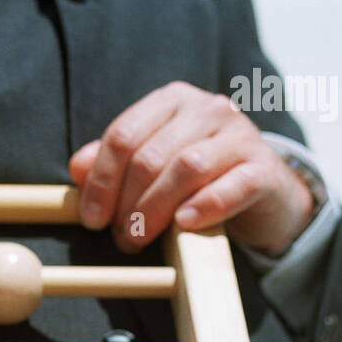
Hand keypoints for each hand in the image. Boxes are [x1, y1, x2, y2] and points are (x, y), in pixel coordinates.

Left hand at [69, 81, 315, 256]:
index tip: (91, 218)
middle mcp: (207, 109)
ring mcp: (238, 135)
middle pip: (151, 156)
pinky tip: (184, 225)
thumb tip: (77, 168)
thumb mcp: (154, 167)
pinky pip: (232, 186)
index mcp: (172, 102)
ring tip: (142, 239)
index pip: (123, 135)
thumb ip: (116, 163)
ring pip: (186, 168)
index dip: (101, 180)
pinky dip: (205, 206)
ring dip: (156, 210)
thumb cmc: (201, 181)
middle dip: (127, 204)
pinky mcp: (263, 168)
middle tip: (121, 238)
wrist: (264, 193)